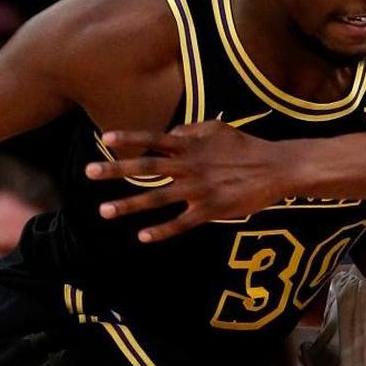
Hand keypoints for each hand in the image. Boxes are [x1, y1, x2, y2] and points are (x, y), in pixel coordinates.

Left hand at [84, 121, 290, 241]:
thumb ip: (191, 129)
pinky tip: (142, 236)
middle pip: (147, 167)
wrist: (276, 168)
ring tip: (104, 210)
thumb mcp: (218, 129)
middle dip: (116, 170)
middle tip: (89, 173)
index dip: (129, 139)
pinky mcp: (211, 210)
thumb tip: (168, 132)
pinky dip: (162, 230)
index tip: (104, 140)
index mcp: (191, 145)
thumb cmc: (246, 146)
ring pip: (157, 198)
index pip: (154, 139)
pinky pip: (181, 222)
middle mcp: (190, 166)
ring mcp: (199, 189)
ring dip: (129, 204)